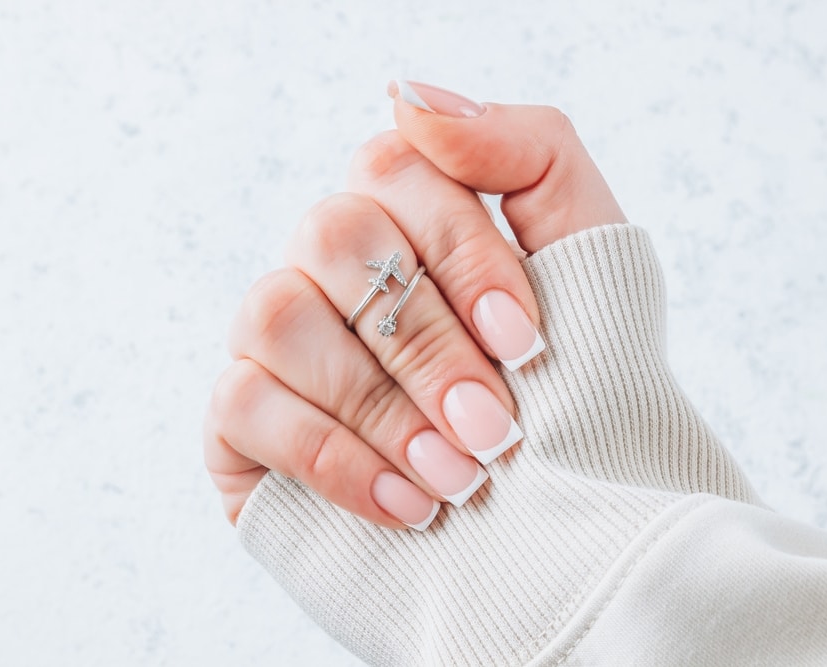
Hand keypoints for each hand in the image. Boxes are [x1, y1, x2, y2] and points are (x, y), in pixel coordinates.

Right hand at [204, 81, 625, 528]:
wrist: (556, 545)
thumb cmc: (573, 397)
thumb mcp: (588, 261)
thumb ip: (528, 151)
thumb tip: (407, 96)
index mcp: (403, 220)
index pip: (393, 165)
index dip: (460, 249)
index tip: (527, 342)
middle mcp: (328, 268)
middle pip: (332, 235)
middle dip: (426, 343)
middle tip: (494, 430)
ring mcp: (276, 342)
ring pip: (278, 315)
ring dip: (381, 405)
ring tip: (458, 479)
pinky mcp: (238, 422)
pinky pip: (244, 401)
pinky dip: (334, 457)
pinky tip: (406, 507)